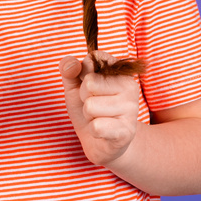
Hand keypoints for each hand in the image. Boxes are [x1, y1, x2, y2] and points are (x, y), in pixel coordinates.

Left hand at [59, 50, 141, 167]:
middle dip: (84, 98)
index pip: (94, 58)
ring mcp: (130, 109)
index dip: (82, 73)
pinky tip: (103, 131)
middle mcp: (129, 86)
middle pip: (89, 83)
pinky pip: (97, 126)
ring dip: (88, 116)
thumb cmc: (89, 109)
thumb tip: (71, 65)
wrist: (101, 142)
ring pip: (90, 106)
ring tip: (99, 118)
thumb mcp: (74, 86)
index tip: (89, 84)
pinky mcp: (127, 131)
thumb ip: (69, 70)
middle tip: (94, 106)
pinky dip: (93, 130)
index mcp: (119, 71)